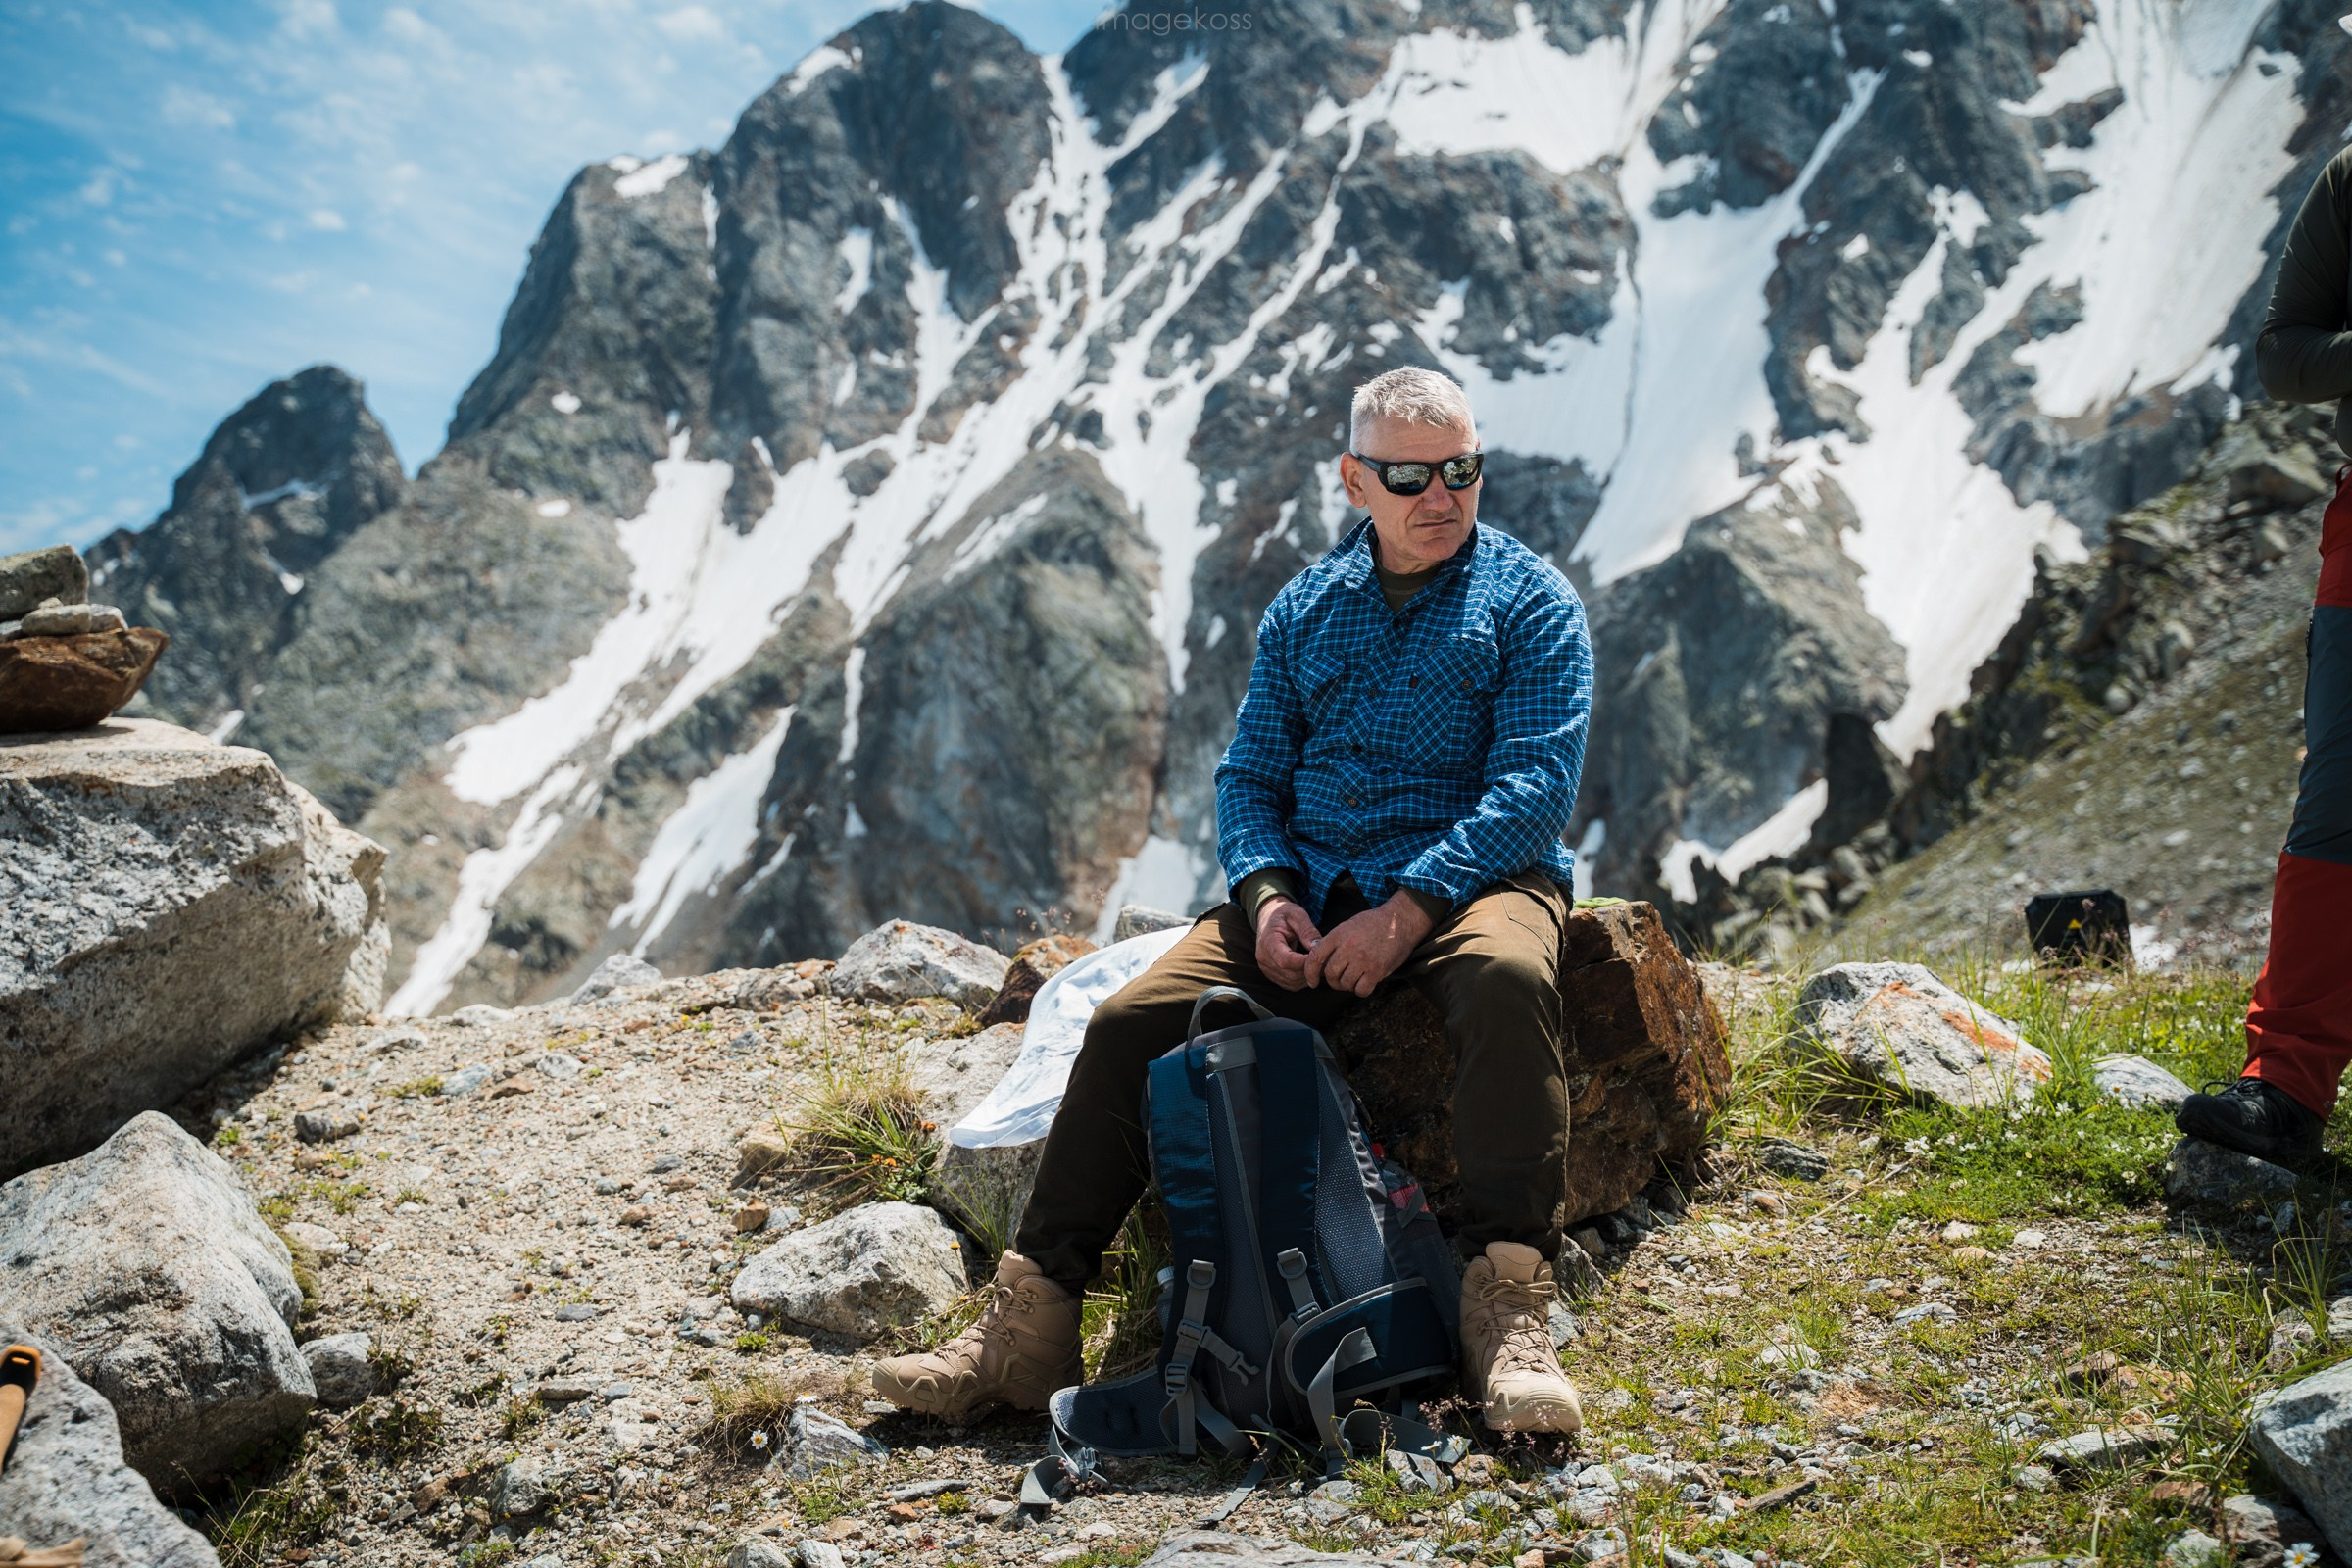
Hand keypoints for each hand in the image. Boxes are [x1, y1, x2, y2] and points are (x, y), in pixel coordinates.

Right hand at [1255, 897, 1322, 990]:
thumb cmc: (1283, 914)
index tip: (1320, 956)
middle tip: (1324, 960)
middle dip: (1309, 970)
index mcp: (1268, 942)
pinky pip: (1289, 984)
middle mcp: (1264, 958)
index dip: (1304, 962)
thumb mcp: (1297, 915)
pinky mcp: (1271, 974)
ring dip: (1307, 977)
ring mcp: (1266, 968)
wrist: (1269, 917)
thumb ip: (1307, 930)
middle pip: (1290, 974)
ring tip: (1318, 963)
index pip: (1286, 961)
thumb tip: (1318, 948)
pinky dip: (1302, 980)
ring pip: (1291, 982)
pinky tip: (1309, 968)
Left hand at [1304, 892, 1434, 996]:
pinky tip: (1365, 982)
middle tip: (1340, 979)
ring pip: (1345, 984)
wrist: (1400, 921)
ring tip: (1355, 978)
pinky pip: (1361, 990)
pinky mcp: (1376, 970)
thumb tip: (1320, 961)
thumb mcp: (1348, 926)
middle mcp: (1348, 948)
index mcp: (1338, 935)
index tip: (1312, 981)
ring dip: (1348, 985)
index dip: (1310, 973)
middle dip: (1333, 981)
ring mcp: (1362, 960)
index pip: (1315, 958)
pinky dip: (1361, 990)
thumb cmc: (1374, 924)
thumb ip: (1333, 943)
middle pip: (1330, 974)